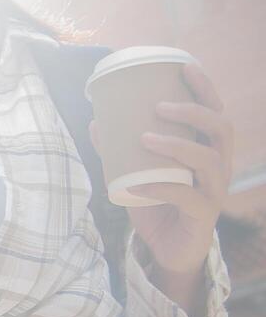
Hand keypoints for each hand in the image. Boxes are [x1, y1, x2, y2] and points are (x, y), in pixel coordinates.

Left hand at [93, 63, 234, 275]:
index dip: (205, 88)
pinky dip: (161, 188)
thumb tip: (95, 122)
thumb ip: (119, 151)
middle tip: (158, 105)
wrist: (169, 249)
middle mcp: (219, 165)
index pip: (216, 111)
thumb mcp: (137, 174)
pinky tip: (139, 185)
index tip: (185, 67)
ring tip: (145, 137)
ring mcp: (215, 190)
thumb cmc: (157, 204)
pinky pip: (188, 197)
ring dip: (177, 144)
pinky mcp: (203, 215)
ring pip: (209, 159)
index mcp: (208, 149)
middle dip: (193, 111)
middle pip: (221, 128)